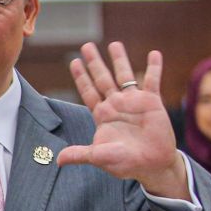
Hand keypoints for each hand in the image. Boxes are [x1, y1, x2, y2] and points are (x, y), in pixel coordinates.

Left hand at [58, 42, 187, 199]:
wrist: (152, 165)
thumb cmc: (125, 163)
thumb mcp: (99, 157)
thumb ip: (80, 154)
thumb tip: (57, 160)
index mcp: (102, 115)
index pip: (88, 92)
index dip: (81, 77)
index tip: (74, 62)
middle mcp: (116, 105)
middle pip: (102, 78)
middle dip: (94, 62)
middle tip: (86, 46)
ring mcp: (134, 102)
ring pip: (125, 75)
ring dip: (120, 60)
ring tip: (114, 44)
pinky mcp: (152, 102)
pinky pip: (153, 81)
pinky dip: (153, 67)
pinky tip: (154, 53)